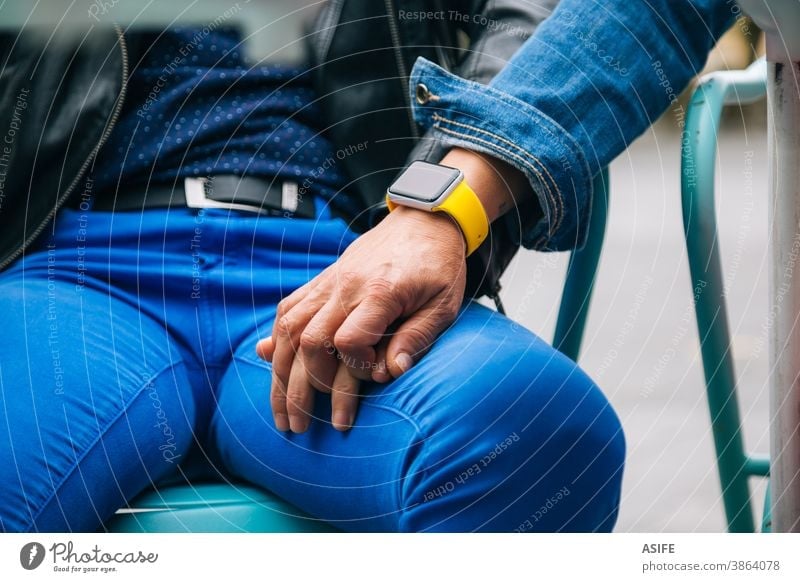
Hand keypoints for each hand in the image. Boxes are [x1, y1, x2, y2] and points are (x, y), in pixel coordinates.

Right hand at [257, 206, 466, 432]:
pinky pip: (289, 308)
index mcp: (380, 292)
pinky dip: (277, 338)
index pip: (348, 341)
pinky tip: (272, 362)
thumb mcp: (443, 304)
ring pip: (289, 328)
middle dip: (300, 389)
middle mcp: (346, 286)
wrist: (424, 220)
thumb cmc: (439, 265)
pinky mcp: (323, 280)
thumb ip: (417, 337)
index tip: (372, 380)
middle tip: (299, 426)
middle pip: (308, 341)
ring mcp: (330, 282)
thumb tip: (391, 373)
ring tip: (279, 410)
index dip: (354, 369)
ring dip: (279, 372)